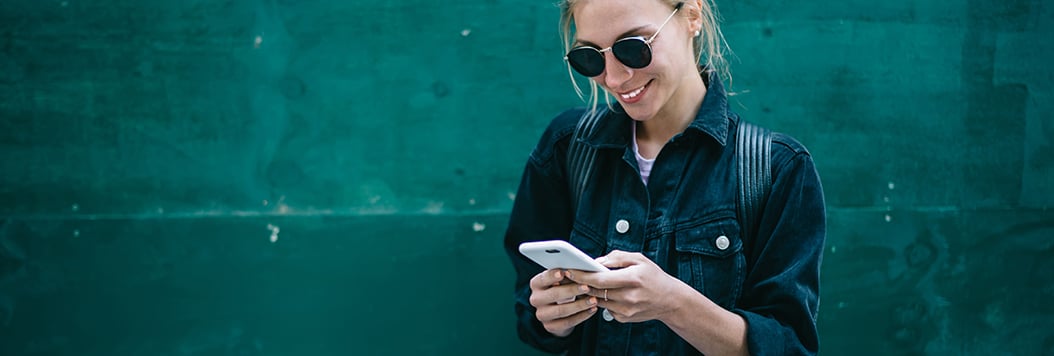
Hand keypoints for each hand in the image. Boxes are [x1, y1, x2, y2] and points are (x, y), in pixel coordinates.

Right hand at [528, 269, 598, 336]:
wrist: (558, 312)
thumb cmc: (562, 289)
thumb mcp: (560, 281)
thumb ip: (566, 275)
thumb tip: (579, 269)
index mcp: (536, 284)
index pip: (542, 279)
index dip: (552, 276)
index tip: (564, 272)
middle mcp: (535, 299)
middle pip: (554, 294)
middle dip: (572, 290)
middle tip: (587, 287)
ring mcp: (542, 314)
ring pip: (561, 310)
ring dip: (580, 305)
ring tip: (593, 300)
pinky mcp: (550, 326)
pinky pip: (568, 322)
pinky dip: (582, 316)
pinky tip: (592, 309)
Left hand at [567, 250, 692, 322]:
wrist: (670, 300)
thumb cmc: (654, 277)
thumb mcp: (639, 259)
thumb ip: (617, 257)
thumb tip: (597, 261)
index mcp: (632, 279)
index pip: (599, 279)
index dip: (581, 275)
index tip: (570, 270)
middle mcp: (629, 297)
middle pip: (595, 291)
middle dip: (581, 283)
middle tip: (570, 276)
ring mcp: (626, 310)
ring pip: (598, 300)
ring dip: (590, 292)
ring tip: (586, 283)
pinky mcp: (624, 318)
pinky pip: (606, 308)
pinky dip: (603, 300)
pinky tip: (606, 293)